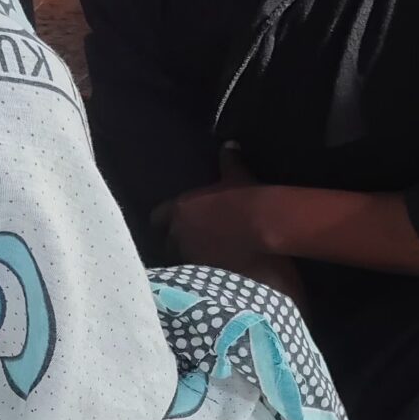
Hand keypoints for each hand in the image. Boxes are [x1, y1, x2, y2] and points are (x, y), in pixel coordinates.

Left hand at [153, 150, 306, 301]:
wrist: (262, 227)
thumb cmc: (245, 197)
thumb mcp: (237, 176)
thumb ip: (228, 161)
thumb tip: (229, 145)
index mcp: (180, 209)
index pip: (157, 217)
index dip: (163, 219)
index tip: (170, 221)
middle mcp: (178, 234)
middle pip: (165, 242)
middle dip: (174, 242)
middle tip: (188, 241)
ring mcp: (188, 255)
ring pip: (178, 260)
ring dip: (186, 257)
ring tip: (200, 256)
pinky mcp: (202, 272)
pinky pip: (194, 274)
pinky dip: (200, 271)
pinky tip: (211, 270)